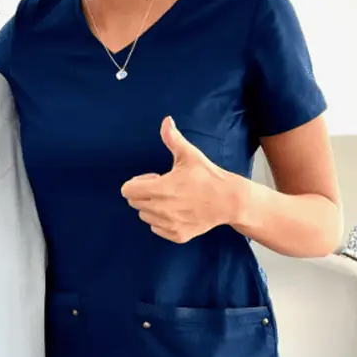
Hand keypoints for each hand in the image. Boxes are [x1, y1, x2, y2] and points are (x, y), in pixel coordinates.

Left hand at [121, 117, 238, 243]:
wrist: (229, 201)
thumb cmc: (208, 177)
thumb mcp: (190, 155)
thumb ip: (172, 139)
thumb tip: (166, 121)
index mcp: (161, 188)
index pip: (127, 190)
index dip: (137, 182)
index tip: (154, 178)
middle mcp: (162, 209)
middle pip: (134, 203)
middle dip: (144, 193)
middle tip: (164, 187)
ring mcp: (169, 224)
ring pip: (145, 216)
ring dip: (152, 207)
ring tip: (172, 199)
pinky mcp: (177, 235)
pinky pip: (157, 229)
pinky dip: (162, 221)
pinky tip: (178, 211)